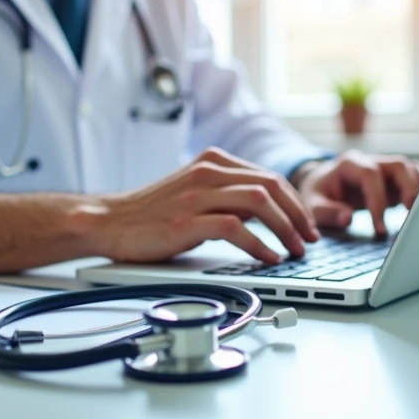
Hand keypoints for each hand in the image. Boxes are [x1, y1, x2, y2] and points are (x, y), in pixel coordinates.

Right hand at [95, 148, 320, 263]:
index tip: (307, 226)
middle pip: (271, 186)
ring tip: (295, 250)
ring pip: (259, 203)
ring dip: (286, 228)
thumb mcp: (195, 193)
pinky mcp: (186, 220)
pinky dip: (259, 244)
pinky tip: (269, 257)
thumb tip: (268, 213)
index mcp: (213, 161)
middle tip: (310, 240)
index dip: (295, 203)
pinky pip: (235, 228)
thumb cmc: (152, 213)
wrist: (108, 221)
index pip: (269, 177)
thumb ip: (228, 194)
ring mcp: (197, 195)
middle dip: (298, 215)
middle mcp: (208, 172)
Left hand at [293, 150, 418, 235]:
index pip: (369, 174)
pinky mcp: (393, 179)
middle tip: (410, 214)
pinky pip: (414, 177)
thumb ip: (327, 212)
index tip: (379, 228)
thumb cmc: (318, 195)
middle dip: (408, 188)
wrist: (321, 185)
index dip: (377, 199)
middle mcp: (370, 161)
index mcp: (348, 164)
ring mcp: (384, 168)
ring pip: (410, 168)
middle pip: (398, 165)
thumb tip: (347, 218)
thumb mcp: (312, 206)